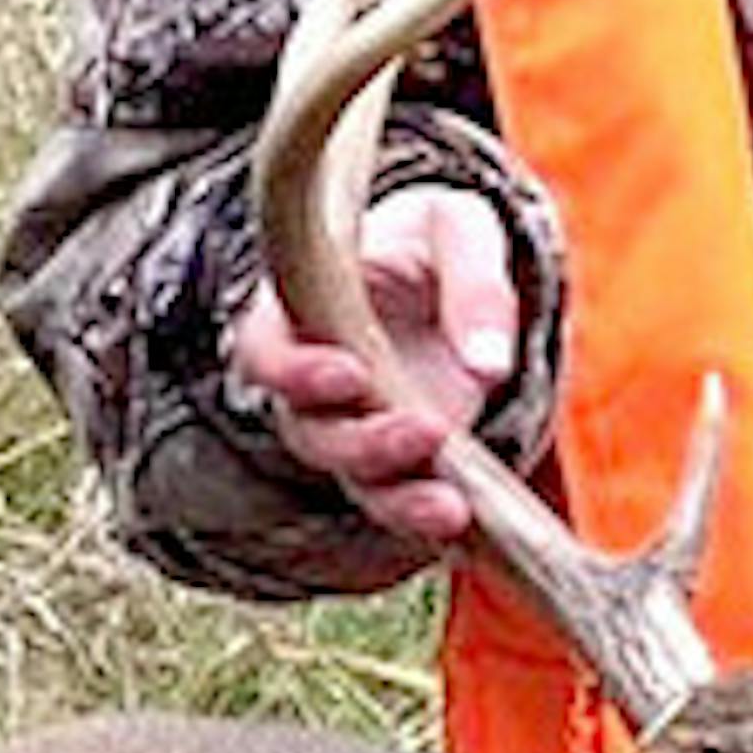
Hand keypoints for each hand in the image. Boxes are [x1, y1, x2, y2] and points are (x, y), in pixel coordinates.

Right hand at [229, 184, 517, 550]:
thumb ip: (474, 283)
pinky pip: (399, 500)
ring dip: (399, 499)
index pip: (265, 351)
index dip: (294, 370)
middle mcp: (313, 382)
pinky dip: (425, 518)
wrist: (448, 276)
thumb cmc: (436, 240)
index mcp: (299, 311)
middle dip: (365, 442)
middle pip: (311, 431)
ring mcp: (352, 428)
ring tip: (450, 508)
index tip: (351, 374)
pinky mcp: (397, 461)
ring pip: (354, 478)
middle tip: (427, 431)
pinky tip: (463, 523)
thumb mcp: (461, 228)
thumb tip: (488, 366)